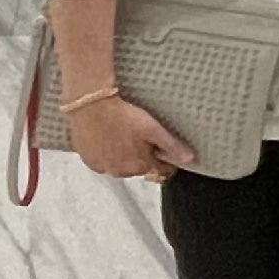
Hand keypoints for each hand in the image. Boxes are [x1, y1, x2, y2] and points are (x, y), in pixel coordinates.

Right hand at [70, 91, 192, 182]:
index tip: (165, 149)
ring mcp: (103, 168)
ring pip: (121, 166)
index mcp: (140, 166)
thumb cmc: (124, 116)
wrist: (91, 106)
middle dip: (144, 156)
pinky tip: (109, 140)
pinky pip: (103, 162)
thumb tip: (189, 160)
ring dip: (125, 157)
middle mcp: (121, 172)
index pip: (161, 170)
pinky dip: (108, 155)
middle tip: (142, 137)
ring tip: (124, 137)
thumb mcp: (153, 129)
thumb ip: (172, 146)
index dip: (166, 160)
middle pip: (140, 168)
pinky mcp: (89, 161)